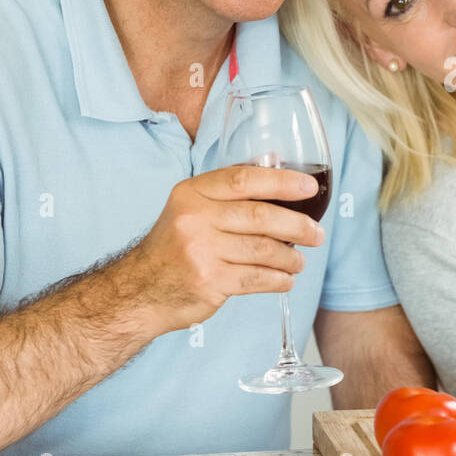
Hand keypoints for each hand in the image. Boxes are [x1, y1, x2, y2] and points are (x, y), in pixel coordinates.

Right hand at [121, 164, 325, 333]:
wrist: (139, 291)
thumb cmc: (174, 246)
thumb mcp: (189, 207)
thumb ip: (228, 190)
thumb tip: (277, 164)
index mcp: (192, 193)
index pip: (243, 179)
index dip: (282, 182)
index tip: (309, 187)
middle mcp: (193, 219)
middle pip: (260, 216)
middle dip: (298, 225)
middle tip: (316, 234)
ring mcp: (200, 252)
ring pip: (263, 250)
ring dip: (290, 257)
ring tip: (299, 260)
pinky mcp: (209, 282)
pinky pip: (257, 278)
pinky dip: (278, 280)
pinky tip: (285, 279)